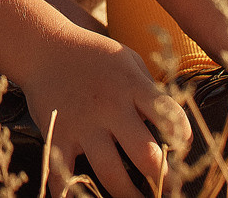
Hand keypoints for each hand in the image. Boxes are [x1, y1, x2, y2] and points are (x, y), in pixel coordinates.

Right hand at [13, 27, 186, 197]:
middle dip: (162, 178)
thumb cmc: (93, 55)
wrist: (43, 46)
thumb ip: (149, 90)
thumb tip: (172, 125)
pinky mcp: (57, 134)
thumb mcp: (128, 60)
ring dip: (128, 195)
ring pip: (110, 172)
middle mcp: (109, 107)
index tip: (184, 148)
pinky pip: (62, 171)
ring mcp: (82, 124)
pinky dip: (68, 193)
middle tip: (170, 189)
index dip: (183, 136)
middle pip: (145, 154)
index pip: (170, 116)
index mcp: (131, 87)